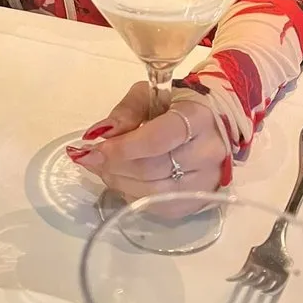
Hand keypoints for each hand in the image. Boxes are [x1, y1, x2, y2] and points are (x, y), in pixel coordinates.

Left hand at [66, 82, 230, 216]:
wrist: (213, 121)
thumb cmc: (176, 103)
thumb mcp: (149, 94)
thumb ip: (124, 113)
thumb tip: (96, 136)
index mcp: (198, 118)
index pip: (157, 140)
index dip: (122, 148)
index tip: (93, 148)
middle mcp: (208, 153)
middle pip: (153, 170)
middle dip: (114, 166)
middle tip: (89, 157)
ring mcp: (206, 181)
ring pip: (153, 192)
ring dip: (119, 182)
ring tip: (102, 167)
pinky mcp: (198, 201)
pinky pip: (158, 207)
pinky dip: (133, 195)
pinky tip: (122, 179)